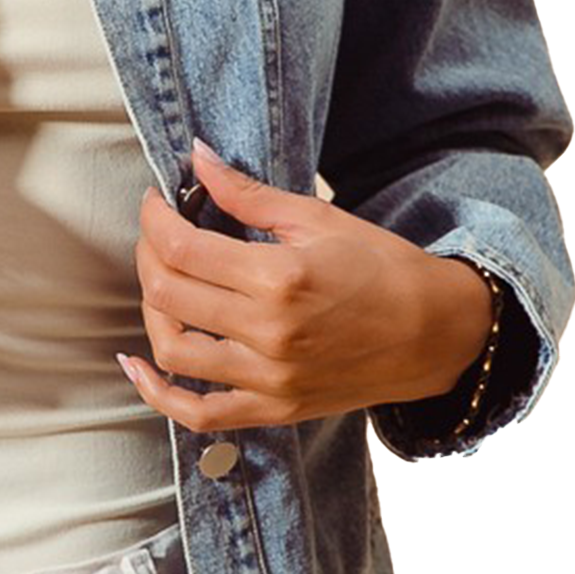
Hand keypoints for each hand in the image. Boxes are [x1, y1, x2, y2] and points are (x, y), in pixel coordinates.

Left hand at [116, 137, 494, 433]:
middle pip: (167, 294)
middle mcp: (269, 333)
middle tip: (158, 233)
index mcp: (280, 278)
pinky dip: (158, 393)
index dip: (154, 219)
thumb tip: (197, 158)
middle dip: (148, 254)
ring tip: (162, 284)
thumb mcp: (317, 218)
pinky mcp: (275, 409)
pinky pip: (198, 415)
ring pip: (173, 351)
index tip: (154, 201)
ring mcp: (270, 379)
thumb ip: (247, 194)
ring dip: (151, 312)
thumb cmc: (382, 268)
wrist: (436, 333)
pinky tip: (138, 364)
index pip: (182, 247)